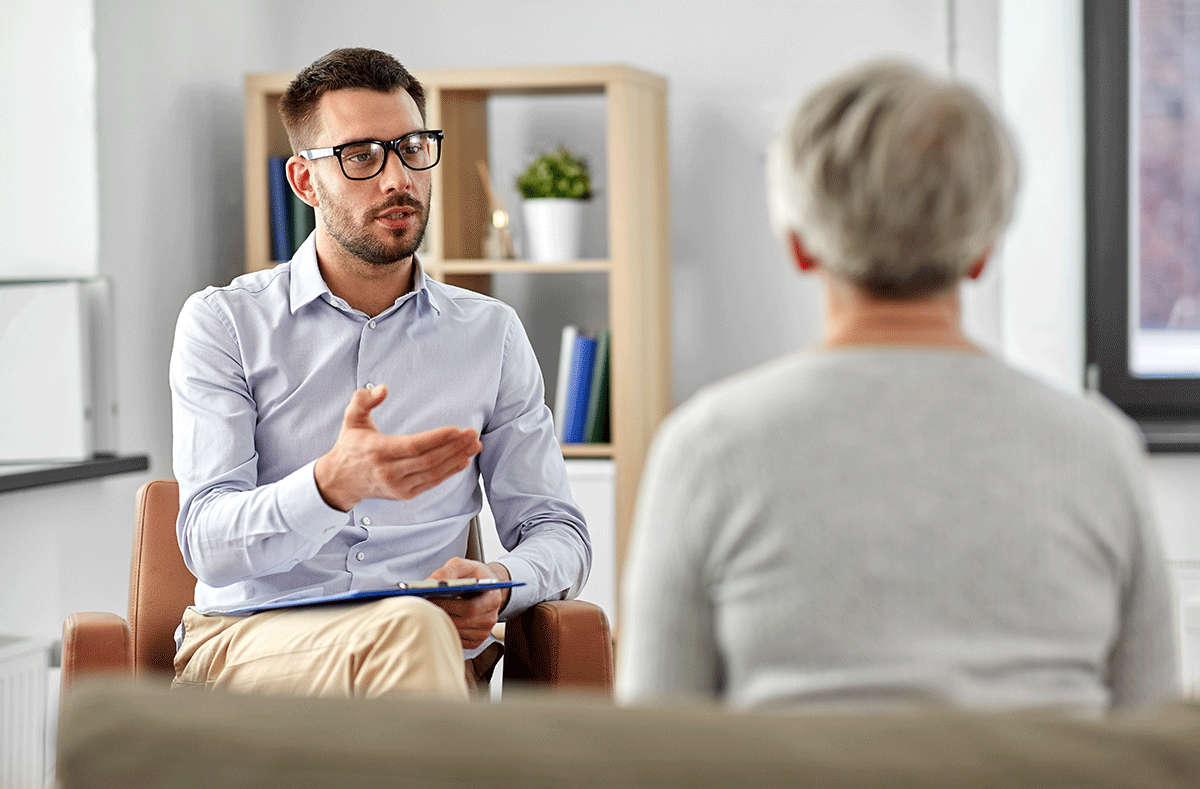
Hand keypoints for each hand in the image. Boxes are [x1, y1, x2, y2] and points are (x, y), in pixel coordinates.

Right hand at [314, 386, 481, 511]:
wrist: (340, 481)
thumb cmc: (350, 446)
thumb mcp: (351, 419)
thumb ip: (364, 399)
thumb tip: (383, 388)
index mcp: (377, 450)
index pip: (413, 445)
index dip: (437, 438)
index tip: (457, 429)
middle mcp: (388, 471)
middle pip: (429, 460)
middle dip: (454, 446)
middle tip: (472, 434)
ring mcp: (398, 485)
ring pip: (433, 472)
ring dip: (457, 458)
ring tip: (473, 445)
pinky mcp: (405, 494)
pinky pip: (432, 482)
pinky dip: (450, 472)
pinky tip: (463, 460)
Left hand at [426, 557, 510, 649]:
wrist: (486, 587)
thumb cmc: (474, 575)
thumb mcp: (463, 566)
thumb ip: (447, 571)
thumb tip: (429, 583)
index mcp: (492, 598)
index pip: (469, 608)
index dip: (448, 605)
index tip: (429, 598)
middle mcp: (491, 617)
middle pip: (462, 622)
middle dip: (440, 613)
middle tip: (423, 606)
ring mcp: (484, 631)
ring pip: (457, 632)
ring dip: (441, 623)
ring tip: (428, 611)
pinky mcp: (476, 640)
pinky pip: (457, 640)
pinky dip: (445, 631)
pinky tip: (438, 620)